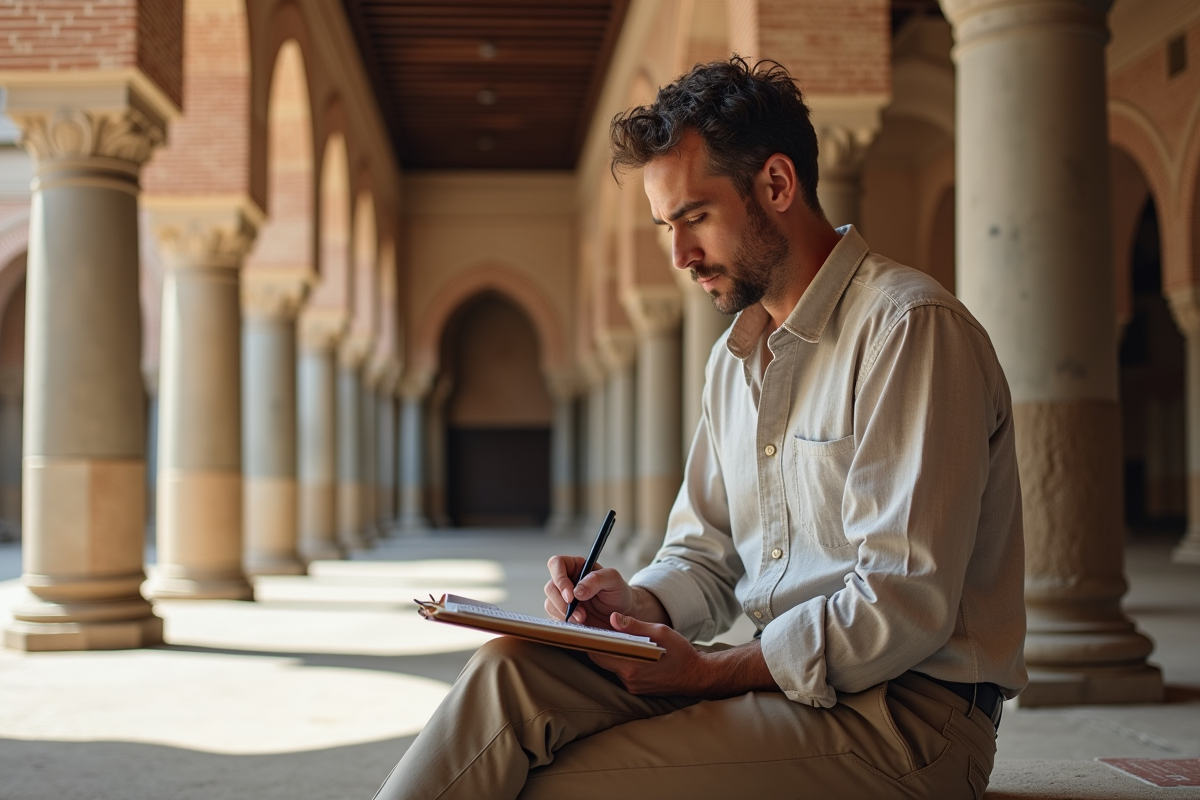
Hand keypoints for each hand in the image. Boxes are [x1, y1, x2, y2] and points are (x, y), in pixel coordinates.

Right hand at [544, 555, 633, 629]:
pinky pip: (555, 617)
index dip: (559, 578)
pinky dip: (565, 622)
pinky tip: (580, 623)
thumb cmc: (618, 592)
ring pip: (550, 603)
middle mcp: (567, 580)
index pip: (556, 564)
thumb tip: (577, 591)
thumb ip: (596, 579)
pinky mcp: (563, 612)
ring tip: (584, 619)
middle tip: (581, 614)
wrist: (622, 614)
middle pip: (550, 587)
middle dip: (562, 603)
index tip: (571, 596)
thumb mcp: (613, 580)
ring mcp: (563, 597)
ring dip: (565, 614)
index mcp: (576, 566)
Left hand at [594, 614, 779, 698]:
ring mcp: (631, 685)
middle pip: (600, 660)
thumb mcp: (659, 631)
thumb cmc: (680, 652)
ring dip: (608, 652)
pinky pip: (619, 672)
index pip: (598, 653)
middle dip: (596, 645)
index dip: (588, 640)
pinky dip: (618, 660)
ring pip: (609, 666)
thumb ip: (634, 625)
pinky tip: (623, 649)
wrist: (697, 676)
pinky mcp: (636, 688)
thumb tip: (613, 617)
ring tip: (608, 636)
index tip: (583, 628)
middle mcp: (628, 678)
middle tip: (592, 629)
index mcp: (631, 664)